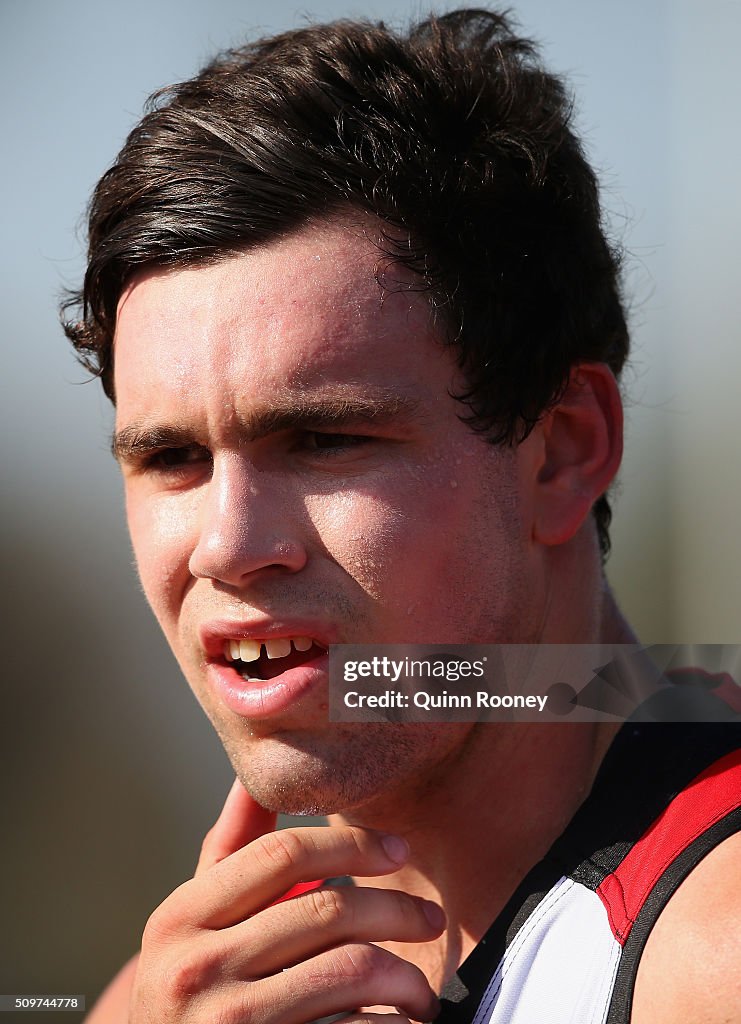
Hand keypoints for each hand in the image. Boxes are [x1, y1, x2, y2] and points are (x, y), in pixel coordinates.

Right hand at [128, 779, 443, 1023]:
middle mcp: (195, 968)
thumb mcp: (192, 927)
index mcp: (180, 917)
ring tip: (419, 989)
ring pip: (352, 969)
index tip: (398, 851)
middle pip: (328, 909)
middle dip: (397, 909)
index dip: (352, 844)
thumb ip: (227, 855)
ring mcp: (228, 1023)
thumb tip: (251, 777)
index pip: (282, 854)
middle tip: (430, 918)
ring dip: (406, 977)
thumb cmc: (192, 994)